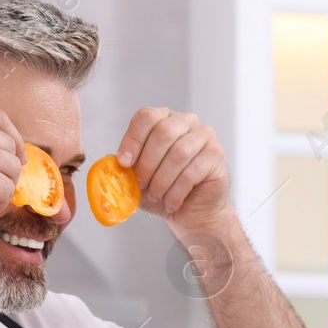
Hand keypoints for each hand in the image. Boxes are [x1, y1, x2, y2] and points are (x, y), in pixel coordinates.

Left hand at [116, 108, 230, 230]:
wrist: (193, 211)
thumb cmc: (165, 190)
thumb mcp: (138, 178)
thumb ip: (125, 167)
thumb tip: (111, 162)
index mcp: (164, 119)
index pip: (146, 117)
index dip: (133, 140)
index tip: (124, 163)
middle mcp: (186, 121)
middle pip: (163, 133)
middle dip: (147, 163)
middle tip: (141, 184)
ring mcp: (205, 136)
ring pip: (178, 153)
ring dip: (162, 180)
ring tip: (157, 196)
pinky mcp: (216, 155)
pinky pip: (192, 171)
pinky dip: (177, 191)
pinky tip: (171, 202)